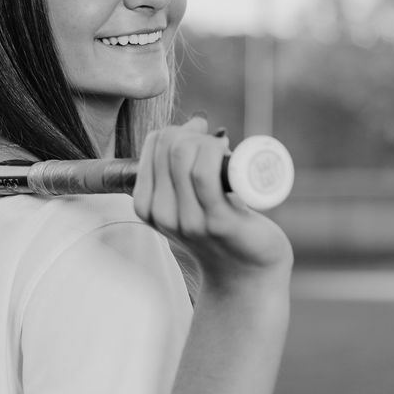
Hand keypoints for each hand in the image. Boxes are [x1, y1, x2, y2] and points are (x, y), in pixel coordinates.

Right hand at [132, 117, 292, 291]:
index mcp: (147, 206)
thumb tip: (194, 122)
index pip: (154, 143)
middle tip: (217, 146)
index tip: (200, 137)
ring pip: (184, 154)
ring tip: (225, 154)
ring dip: (208, 142)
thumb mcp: (187, 200)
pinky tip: (229, 155)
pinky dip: (216, 154)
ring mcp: (187, 220)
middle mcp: (161, 214)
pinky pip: (205, 174)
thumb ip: (178, 170)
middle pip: (168, 145)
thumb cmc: (221, 226)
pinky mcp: (217, 223)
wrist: (245, 271)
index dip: (180, 130)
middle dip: (195, 133)